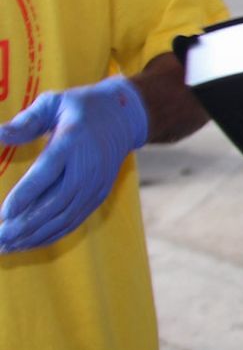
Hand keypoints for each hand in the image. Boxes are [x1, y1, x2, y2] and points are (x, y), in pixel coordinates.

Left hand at [0, 77, 148, 252]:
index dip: (25, 196)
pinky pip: (73, 220)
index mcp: (73, 143)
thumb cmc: (81, 107)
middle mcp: (87, 168)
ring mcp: (95, 184)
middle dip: (24, 224)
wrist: (124, 117)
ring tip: (6, 246)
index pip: (47, 173)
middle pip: (55, 203)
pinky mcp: (98, 195)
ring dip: (34, 235)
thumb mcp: (54, 103)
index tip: (3, 214)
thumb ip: (26, 121)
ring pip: (64, 218)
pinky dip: (51, 235)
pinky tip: (29, 242)